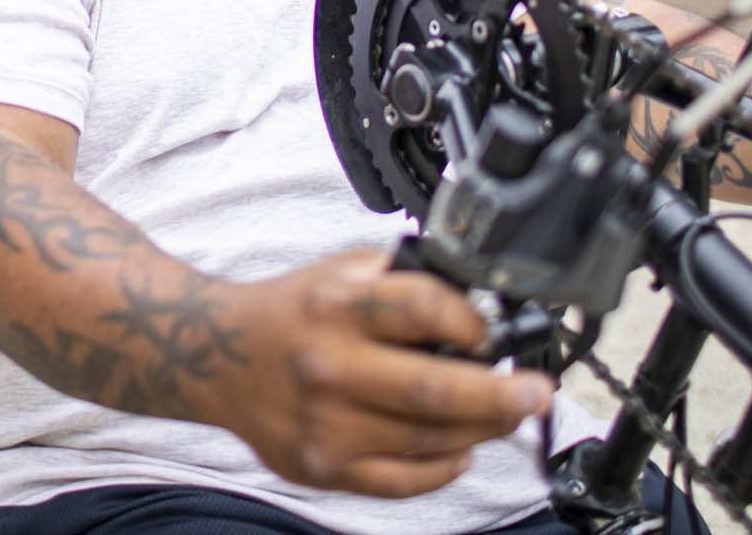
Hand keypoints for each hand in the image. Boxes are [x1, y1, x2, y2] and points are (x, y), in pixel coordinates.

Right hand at [198, 250, 553, 497]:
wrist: (215, 355)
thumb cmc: (292, 311)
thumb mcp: (342, 270)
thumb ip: (404, 280)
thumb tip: (480, 304)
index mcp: (337, 305)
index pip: (426, 309)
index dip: (475, 324)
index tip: (493, 333)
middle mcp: (329, 365)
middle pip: (436, 389)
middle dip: (503, 394)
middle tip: (536, 392)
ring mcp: (326, 423)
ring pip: (429, 439)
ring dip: (483, 429)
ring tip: (505, 416)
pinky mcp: (322, 466)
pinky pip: (402, 481)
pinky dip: (444, 468)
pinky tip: (461, 450)